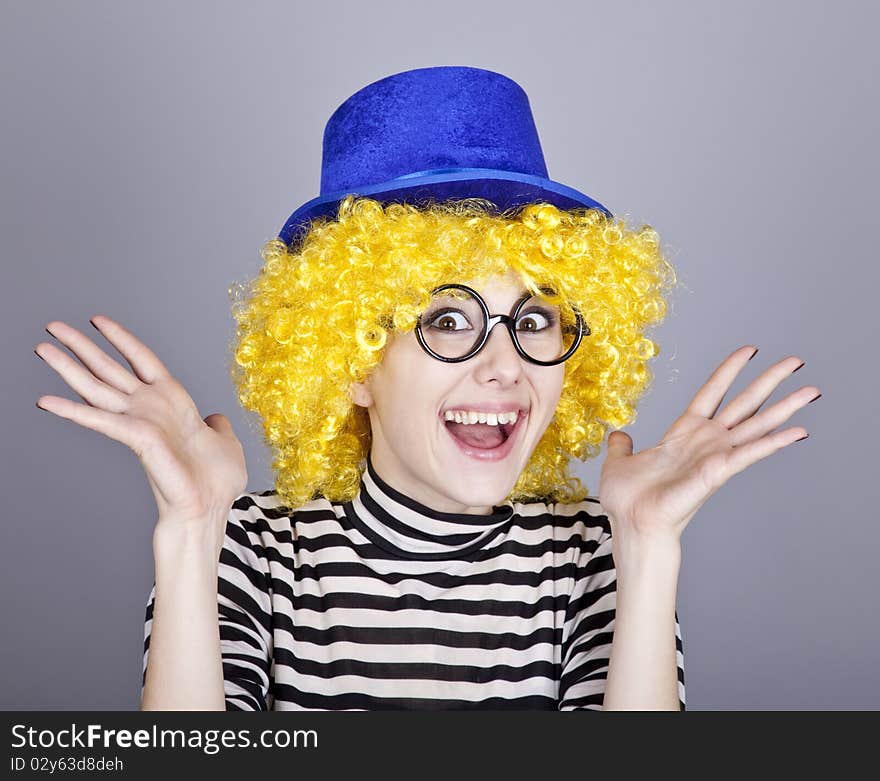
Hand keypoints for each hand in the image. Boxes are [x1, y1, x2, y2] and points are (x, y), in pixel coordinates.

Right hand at [35, 315, 247, 531]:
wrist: (210, 507)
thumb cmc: (217, 482)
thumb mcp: (225, 442)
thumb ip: (218, 425)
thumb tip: (215, 417)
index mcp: (173, 402)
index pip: (142, 359)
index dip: (121, 339)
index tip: (98, 320)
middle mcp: (151, 408)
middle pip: (109, 368)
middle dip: (80, 347)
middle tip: (52, 327)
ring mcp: (140, 422)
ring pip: (97, 387)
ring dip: (68, 367)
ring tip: (41, 348)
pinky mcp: (136, 438)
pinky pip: (100, 419)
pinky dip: (73, 410)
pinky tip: (46, 400)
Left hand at [598, 346, 819, 545]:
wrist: (632, 523)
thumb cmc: (627, 500)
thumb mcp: (619, 462)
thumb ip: (622, 446)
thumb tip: (618, 435)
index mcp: (683, 433)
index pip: (712, 392)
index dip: (729, 370)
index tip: (748, 351)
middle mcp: (706, 441)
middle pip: (745, 402)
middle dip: (771, 380)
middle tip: (796, 361)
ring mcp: (716, 455)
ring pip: (758, 424)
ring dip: (786, 406)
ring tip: (812, 390)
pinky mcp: (718, 471)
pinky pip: (750, 452)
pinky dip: (774, 442)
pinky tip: (798, 432)